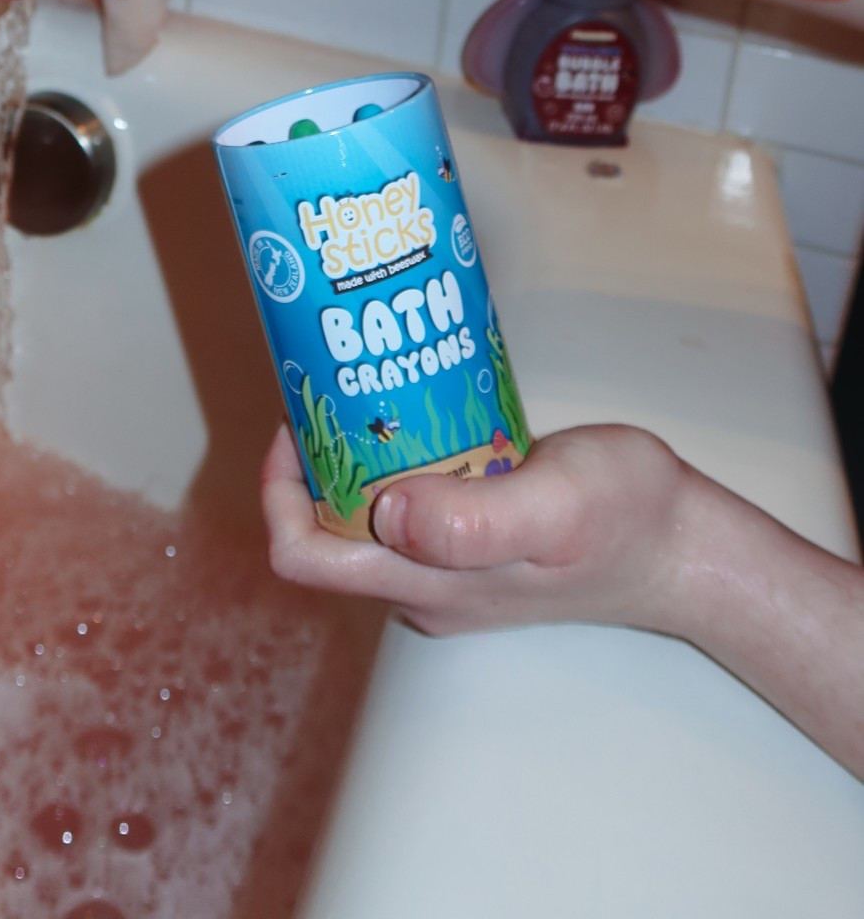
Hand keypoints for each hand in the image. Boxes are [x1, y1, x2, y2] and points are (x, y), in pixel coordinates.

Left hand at [261, 421, 692, 637]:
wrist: (685, 544)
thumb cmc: (626, 522)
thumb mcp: (554, 508)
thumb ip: (471, 523)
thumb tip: (389, 515)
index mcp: (428, 585)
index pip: (307, 558)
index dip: (281, 492)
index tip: (302, 421)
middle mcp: (424, 583)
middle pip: (327, 528)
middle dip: (319, 456)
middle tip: (338, 381)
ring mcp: (449, 565)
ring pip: (367, 511)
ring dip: (359, 450)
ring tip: (376, 382)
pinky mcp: (475, 539)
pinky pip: (410, 498)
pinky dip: (402, 452)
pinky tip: (423, 405)